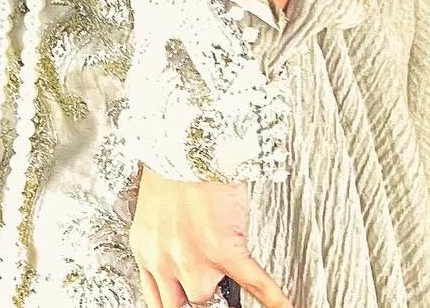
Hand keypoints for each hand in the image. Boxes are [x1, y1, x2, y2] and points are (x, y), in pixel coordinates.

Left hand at [130, 169, 293, 307]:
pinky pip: (253, 283)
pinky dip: (272, 297)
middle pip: (184, 299)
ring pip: (208, 295)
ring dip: (219, 283)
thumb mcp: (153, 207)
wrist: (185, 139)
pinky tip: (283, 305)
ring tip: (230, 274)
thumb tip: (175, 246)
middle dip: (197, 288)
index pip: (157, 297)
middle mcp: (165, 259)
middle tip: (208, 277)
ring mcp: (194, 259)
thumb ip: (163, 236)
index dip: (174, 300)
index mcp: (145, 247)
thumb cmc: (170, 160)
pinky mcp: (223, 249)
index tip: (181, 301)